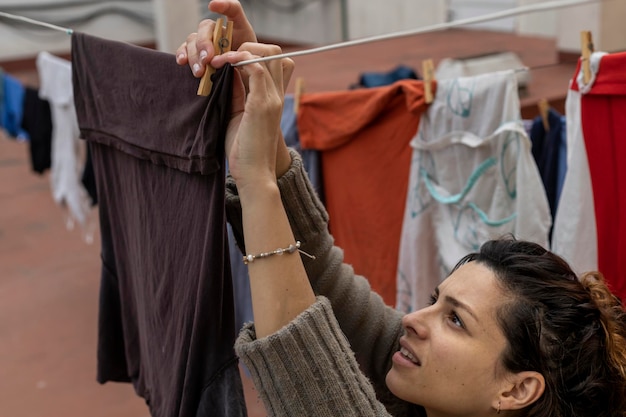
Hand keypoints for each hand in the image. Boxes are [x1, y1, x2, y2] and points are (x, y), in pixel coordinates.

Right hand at [176, 0, 255, 76]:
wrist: (240, 79)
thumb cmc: (244, 64)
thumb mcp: (252, 53)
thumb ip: (245, 42)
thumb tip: (231, 33)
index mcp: (231, 28)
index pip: (230, 10)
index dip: (223, 5)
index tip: (213, 7)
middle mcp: (214, 32)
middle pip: (204, 29)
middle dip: (204, 44)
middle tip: (207, 58)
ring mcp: (203, 43)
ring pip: (193, 41)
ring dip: (195, 55)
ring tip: (200, 70)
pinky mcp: (195, 54)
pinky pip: (184, 51)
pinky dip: (182, 55)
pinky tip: (182, 61)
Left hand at [210, 43, 294, 190]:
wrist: (254, 175)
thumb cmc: (244, 152)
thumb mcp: (237, 116)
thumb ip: (236, 94)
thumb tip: (224, 74)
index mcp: (273, 98)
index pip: (273, 62)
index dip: (251, 53)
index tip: (227, 61)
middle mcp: (277, 94)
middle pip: (274, 51)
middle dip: (247, 46)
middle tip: (223, 57)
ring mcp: (272, 98)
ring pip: (266, 54)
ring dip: (239, 50)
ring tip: (219, 60)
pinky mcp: (262, 104)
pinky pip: (255, 67)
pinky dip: (238, 60)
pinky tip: (222, 65)